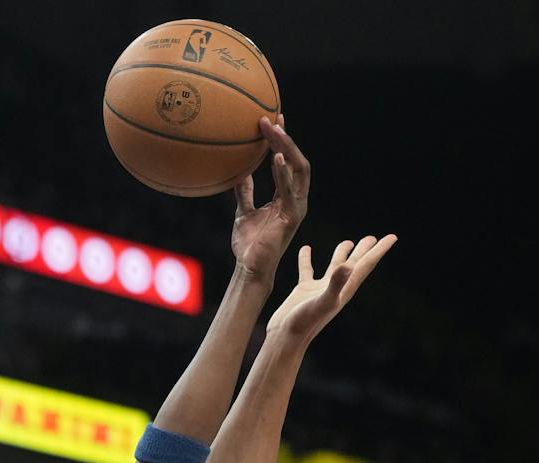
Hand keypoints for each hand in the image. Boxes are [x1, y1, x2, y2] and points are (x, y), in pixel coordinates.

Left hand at [232, 116, 309, 283]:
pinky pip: (289, 189)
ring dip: (286, 148)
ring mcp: (296, 206)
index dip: (282, 141)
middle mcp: (296, 198)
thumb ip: (245, 193)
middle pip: (296, 160)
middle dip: (286, 138)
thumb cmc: (248, 245)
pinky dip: (283, 172)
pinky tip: (275, 157)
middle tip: (272, 118)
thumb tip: (239, 174)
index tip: (272, 120)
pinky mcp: (291, 216)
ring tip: (274, 129)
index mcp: (287, 196)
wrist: (250, 268)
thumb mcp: (243, 213)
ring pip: (298, 169)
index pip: (288, 162)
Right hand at [267, 234, 396, 340]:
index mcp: (345, 289)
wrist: (286, 338)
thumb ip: (336, 283)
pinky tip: (306, 249)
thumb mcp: (322, 302)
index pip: (366, 265)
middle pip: (355, 265)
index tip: (393, 237)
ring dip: (342, 254)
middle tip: (373, 238)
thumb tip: (348, 265)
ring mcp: (320, 289)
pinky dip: (307, 259)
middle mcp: (336, 288)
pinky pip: (307, 270)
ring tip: (348, 242)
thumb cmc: (305, 323)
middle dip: (365, 251)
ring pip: (334, 267)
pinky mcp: (304, 290)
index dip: (379, 250)